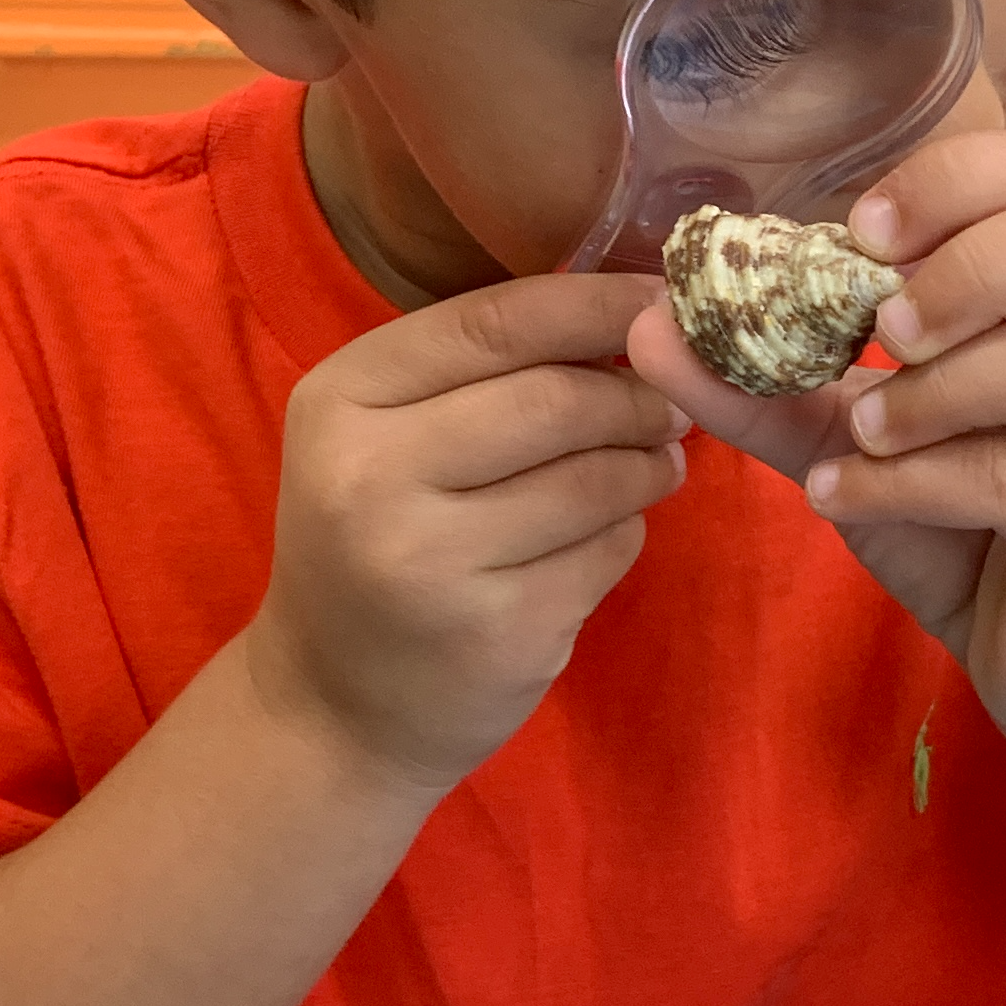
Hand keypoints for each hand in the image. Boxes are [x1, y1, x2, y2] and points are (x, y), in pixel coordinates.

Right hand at [251, 272, 690, 790]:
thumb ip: (481, 371)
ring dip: (647, 465)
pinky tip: (604, 534)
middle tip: (671, 403)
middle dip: (635, 395)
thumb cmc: (373, 544)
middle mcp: (371, 479)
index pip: (494, 323)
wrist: (334, 708)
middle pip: (555, 401)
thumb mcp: (381, 436)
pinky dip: (625, 532)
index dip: (596, 303)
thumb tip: (635, 310)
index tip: (664, 297)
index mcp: (340, 402)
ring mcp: (435, 566)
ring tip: (655, 463)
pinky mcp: (501, 635)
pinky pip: (607, 552)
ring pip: (594, 479)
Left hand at [628, 132, 1005, 764]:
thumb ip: (772, 385)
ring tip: (864, 426)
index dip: (955, 179)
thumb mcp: (865, 443)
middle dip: (965, 267)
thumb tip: (649, 326)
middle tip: (875, 324)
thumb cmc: (979, 536)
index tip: (861, 230)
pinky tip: (855, 497)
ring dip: (945, 382)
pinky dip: (927, 480)